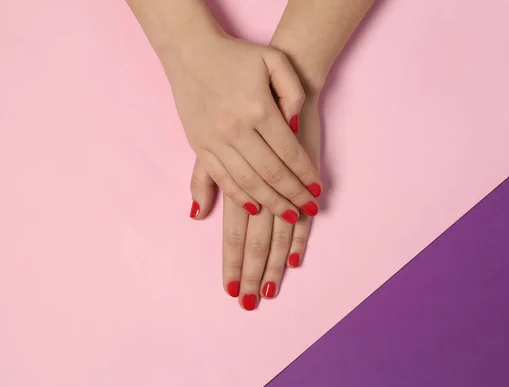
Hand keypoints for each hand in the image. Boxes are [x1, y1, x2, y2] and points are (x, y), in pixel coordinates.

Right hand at [163, 33, 321, 222]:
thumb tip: (295, 126)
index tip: (318, 190)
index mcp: (258, 108)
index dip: (306, 175)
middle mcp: (236, 129)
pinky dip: (238, 196)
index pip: (290, 152)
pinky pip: (221, 178)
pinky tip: (255, 207)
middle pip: (271, 173)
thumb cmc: (237, 55)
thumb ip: (293, 92)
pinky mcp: (199, 146)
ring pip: (247, 182)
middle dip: (293, 195)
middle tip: (308, 208)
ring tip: (288, 213)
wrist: (191, 51)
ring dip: (270, 202)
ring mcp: (214, 140)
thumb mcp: (275, 60)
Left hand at [190, 96, 320, 309]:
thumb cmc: (244, 108)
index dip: (233, 261)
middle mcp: (256, 183)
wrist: (282, 76)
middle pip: (254, 239)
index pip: (232, 233)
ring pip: (277, 231)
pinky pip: (303, 208)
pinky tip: (296, 259)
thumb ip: (205, 178)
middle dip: (251, 272)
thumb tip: (196, 214)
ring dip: (274, 263)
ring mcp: (283, 179)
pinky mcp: (304, 172)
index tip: (232, 288)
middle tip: (250, 304)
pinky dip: (299, 236)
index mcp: (233, 178)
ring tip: (271, 291)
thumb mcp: (214, 138)